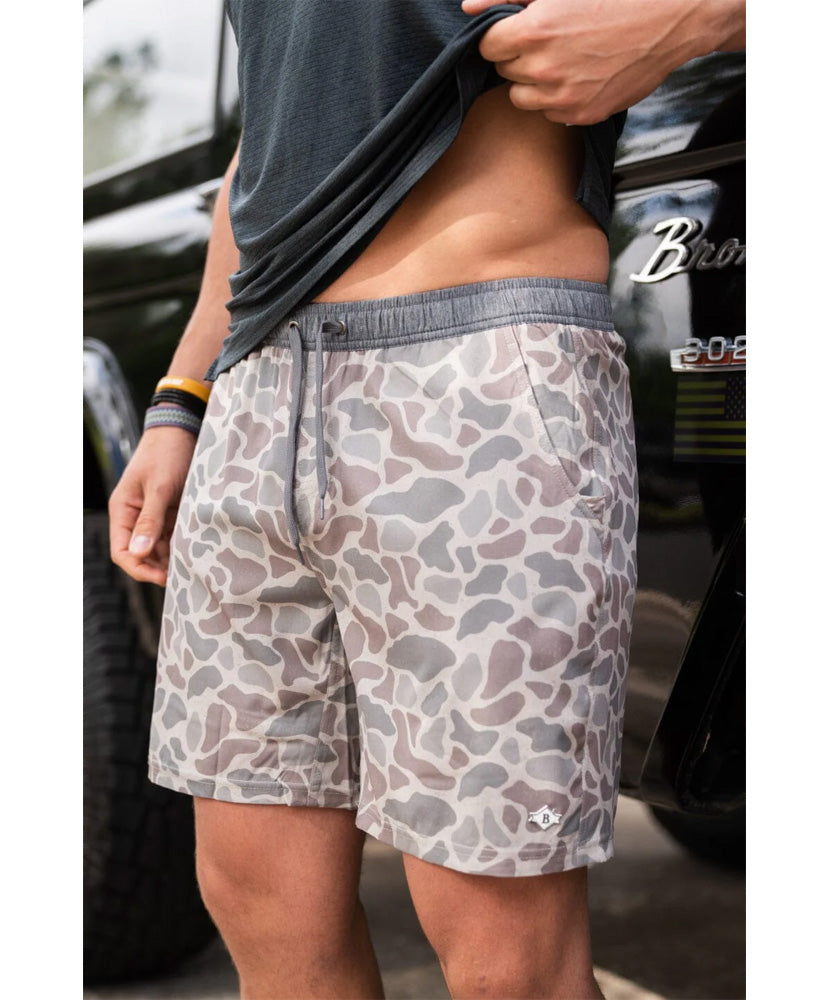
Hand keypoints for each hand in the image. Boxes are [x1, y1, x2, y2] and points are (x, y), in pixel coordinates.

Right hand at [108, 427, 196, 585]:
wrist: (182, 430)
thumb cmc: (166, 454)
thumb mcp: (160, 487)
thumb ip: (150, 520)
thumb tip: (138, 553)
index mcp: (122, 510)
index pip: (121, 551)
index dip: (138, 568)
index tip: (162, 577)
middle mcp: (135, 516)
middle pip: (140, 553)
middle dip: (157, 567)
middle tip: (183, 575)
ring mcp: (153, 514)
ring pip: (158, 547)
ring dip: (171, 557)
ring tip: (192, 565)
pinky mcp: (170, 511)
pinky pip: (173, 535)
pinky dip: (181, 544)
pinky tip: (196, 551)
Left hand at [462, 0, 745, 124]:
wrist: (673, 17)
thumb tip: (469, 8)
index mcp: (535, 31)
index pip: (488, 46)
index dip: (502, 35)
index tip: (519, 28)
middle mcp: (544, 70)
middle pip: (504, 71)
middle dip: (519, 56)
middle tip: (551, 38)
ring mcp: (563, 98)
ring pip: (523, 97)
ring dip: (534, 81)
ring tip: (565, 58)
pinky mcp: (582, 115)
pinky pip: (551, 113)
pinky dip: (558, 98)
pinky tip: (582, 74)